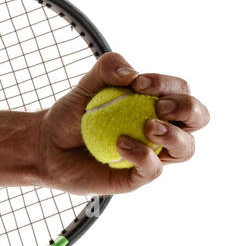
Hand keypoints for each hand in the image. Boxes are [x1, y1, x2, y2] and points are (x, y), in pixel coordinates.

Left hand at [38, 51, 208, 194]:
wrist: (48, 144)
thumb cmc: (73, 113)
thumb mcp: (88, 83)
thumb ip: (109, 67)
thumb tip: (132, 74)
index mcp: (157, 103)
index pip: (181, 91)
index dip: (168, 85)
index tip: (138, 83)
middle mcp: (162, 130)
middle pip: (198, 119)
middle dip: (187, 108)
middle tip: (158, 106)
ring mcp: (152, 155)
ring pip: (186, 149)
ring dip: (173, 135)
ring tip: (147, 127)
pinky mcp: (136, 177)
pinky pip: (154, 170)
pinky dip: (143, 156)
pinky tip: (121, 144)